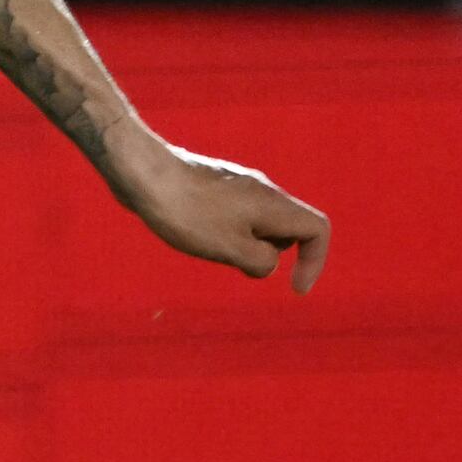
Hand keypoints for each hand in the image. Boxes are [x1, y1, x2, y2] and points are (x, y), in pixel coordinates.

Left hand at [100, 130, 331, 287]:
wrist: (142, 173)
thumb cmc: (186, 213)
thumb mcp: (231, 248)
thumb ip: (261, 261)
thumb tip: (266, 263)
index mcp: (273, 204)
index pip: (318, 229)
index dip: (315, 261)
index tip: (294, 288)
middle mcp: (262, 190)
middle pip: (288, 228)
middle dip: (270, 253)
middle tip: (233, 258)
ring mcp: (237, 186)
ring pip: (259, 223)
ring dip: (245, 244)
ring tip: (207, 242)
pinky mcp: (212, 187)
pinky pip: (234, 216)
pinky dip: (226, 233)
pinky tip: (193, 232)